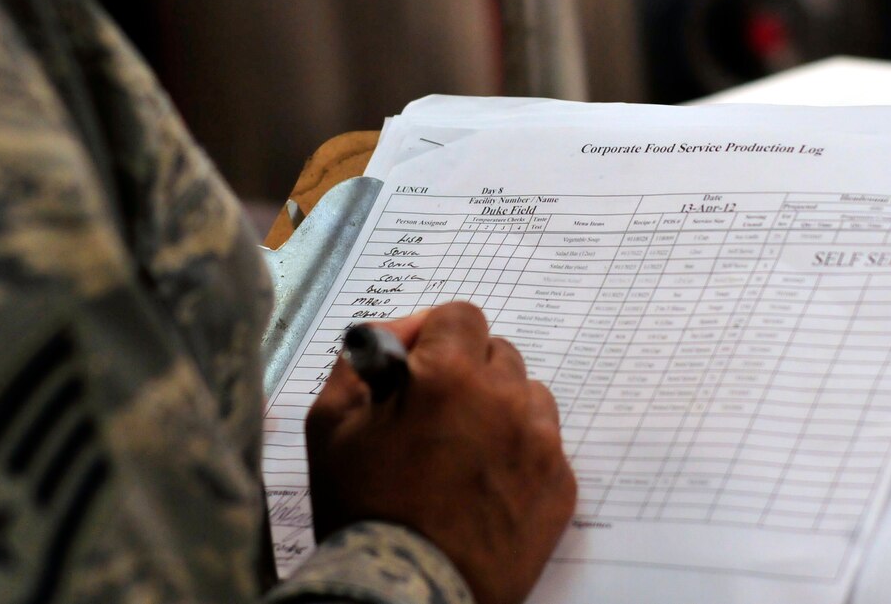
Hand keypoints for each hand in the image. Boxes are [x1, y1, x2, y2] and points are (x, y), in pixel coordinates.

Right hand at [306, 302, 576, 603]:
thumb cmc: (361, 511)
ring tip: (463, 450)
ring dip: (499, 408)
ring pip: (528, 396)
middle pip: (498, 353)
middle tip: (435, 413)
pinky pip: (546, 444)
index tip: (419, 363)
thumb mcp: (329, 424)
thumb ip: (360, 360)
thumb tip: (392, 334)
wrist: (405, 595)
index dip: (435, 335)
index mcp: (449, 375)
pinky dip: (520, 452)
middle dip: (467, 371)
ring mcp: (540, 444)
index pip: (461, 316)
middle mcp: (505, 399)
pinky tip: (486, 483)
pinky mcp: (561, 486)